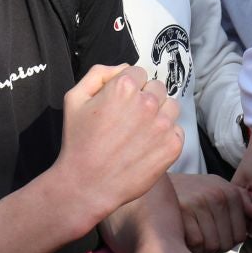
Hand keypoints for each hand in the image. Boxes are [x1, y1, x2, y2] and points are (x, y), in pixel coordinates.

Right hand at [52, 64, 183, 228]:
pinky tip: (147, 146)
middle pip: (157, 88)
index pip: (139, 73)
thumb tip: (123, 68)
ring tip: (140, 132)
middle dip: (145, 98)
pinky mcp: (173, 146)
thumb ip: (98, 74)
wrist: (88, 184)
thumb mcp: (74, 99)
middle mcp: (147, 102)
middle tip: (129, 119)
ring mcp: (163, 125)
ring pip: (171, 106)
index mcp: (124, 86)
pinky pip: (177, 130)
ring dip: (159, 114)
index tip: (120, 103)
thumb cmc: (78, 142)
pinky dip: (166, 136)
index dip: (129, 87)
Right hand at [169, 171, 251, 252]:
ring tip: (197, 244)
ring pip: (213, 245)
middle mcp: (216, 195)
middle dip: (217, 249)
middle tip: (205, 243)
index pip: (240, 234)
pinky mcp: (182, 213)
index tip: (218, 238)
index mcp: (229, 192)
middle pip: (227, 242)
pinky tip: (187, 243)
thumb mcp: (217, 187)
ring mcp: (199, 203)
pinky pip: (197, 243)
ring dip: (204, 251)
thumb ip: (240, 200)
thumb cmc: (191, 190)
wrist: (158, 185)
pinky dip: (193, 249)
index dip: (229, 242)